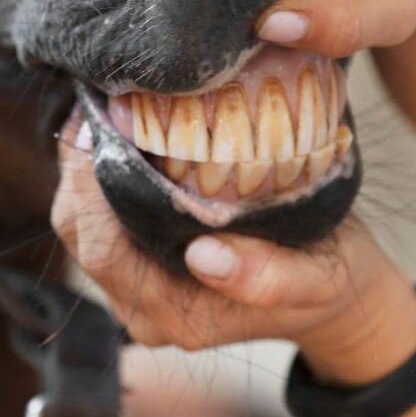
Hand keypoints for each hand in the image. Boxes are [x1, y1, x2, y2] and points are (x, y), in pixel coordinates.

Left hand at [52, 112, 415, 383]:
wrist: (338, 298)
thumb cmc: (327, 282)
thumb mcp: (315, 280)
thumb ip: (266, 278)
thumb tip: (204, 257)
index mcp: (176, 314)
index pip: (103, 248)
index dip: (89, 186)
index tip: (102, 122)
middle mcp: (145, 308)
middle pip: (80, 234)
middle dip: (77, 167)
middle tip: (96, 102)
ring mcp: (139, 290)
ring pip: (82, 226)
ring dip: (82, 168)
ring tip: (101, 109)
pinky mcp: (143, 268)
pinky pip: (102, 220)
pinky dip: (98, 176)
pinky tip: (117, 133)